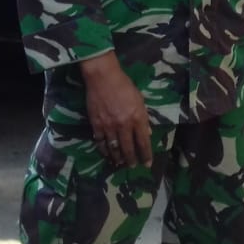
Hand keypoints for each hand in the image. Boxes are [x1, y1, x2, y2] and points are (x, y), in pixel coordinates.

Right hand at [81, 52, 153, 166]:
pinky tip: (107, 154)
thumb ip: (144, 118)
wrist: (103, 77)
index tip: (147, 163)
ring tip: (120, 164)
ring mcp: (109, 126)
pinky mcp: (96, 125)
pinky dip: (104, 150)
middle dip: (132, 160)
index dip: (146, 154)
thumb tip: (148, 133)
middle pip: (129, 148)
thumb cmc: (124, 85)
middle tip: (133, 166)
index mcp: (137, 117)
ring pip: (114, 148)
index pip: (143, 141)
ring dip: (118, 158)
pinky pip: (101, 142)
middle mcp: (124, 125)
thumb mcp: (139, 100)